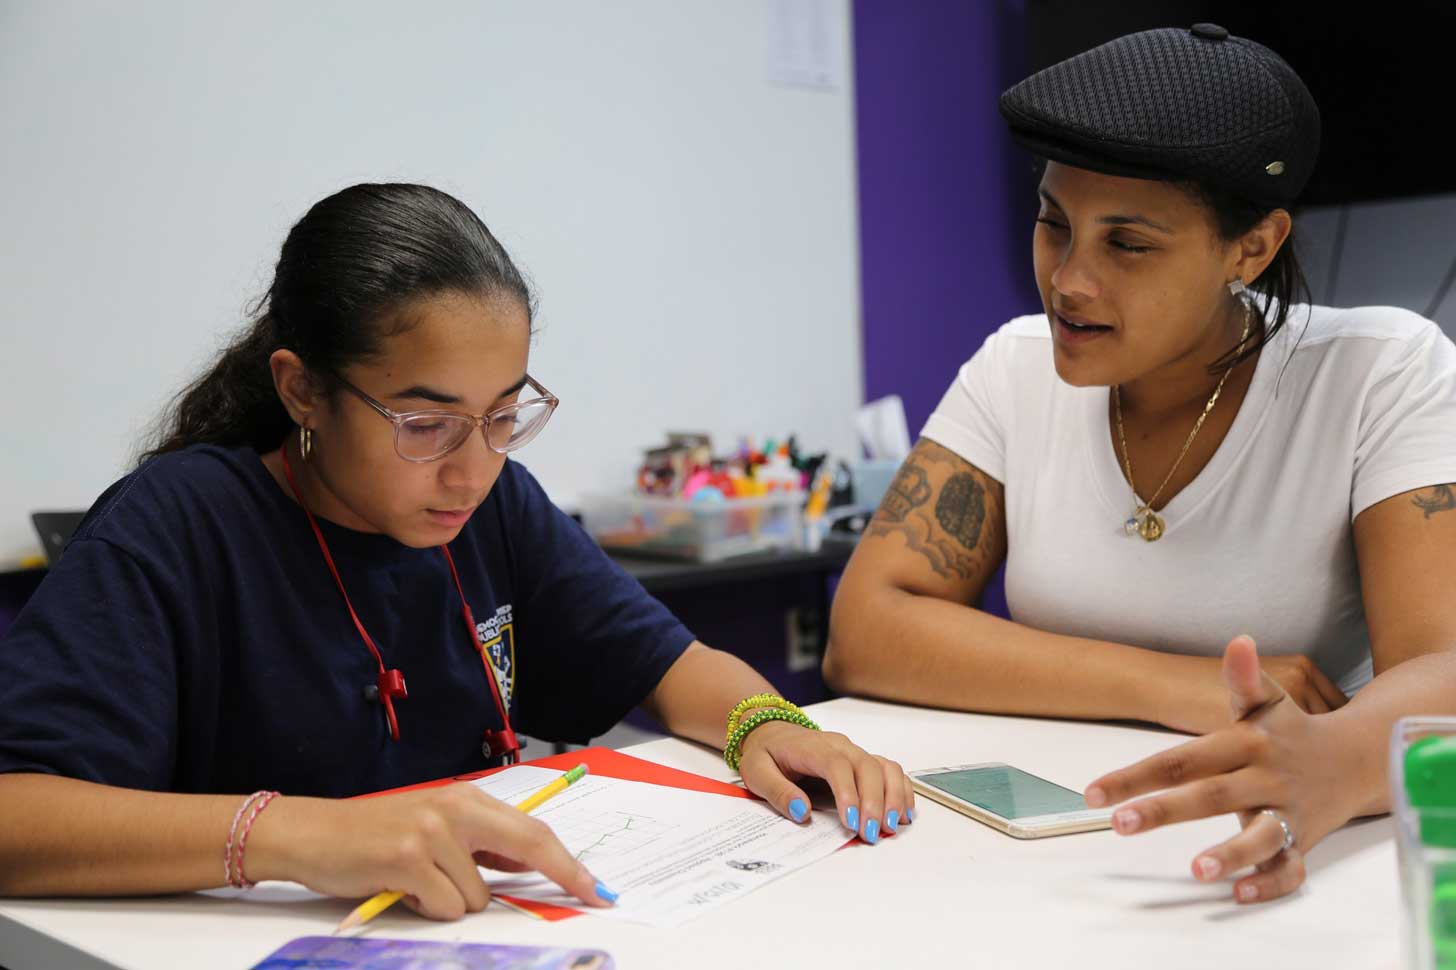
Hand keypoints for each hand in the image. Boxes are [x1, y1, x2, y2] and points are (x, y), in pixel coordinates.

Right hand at [250, 783, 613, 919]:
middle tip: (591, 897)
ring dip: (453, 903)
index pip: (532, 830)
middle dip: (563, 876)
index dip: (569, 861)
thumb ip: (482, 845)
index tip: (598, 887)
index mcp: (467, 799)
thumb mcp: (436, 829)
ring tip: (418, 884)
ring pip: (478, 895)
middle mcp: (455, 808)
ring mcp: (432, 831)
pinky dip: (427, 909)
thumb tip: (530, 866)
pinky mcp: (407, 858)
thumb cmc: (375, 837)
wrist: (312, 833)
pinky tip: (402, 890)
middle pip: (529, 845)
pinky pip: (445, 907)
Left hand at [736, 719, 914, 844]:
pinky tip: (903, 813)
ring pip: (884, 767)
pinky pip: (889, 770)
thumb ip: (778, 791)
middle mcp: (840, 746)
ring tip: (892, 826)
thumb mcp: (757, 772)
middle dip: (874, 802)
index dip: (848, 793)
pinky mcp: (862, 761)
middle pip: (867, 767)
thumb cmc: (766, 753)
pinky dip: (901, 790)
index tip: (851, 822)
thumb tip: (801, 811)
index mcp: (813, 748)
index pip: (837, 766)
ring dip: (893, 796)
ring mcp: (854, 752)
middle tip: (871, 834)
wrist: (772, 732)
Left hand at [1086, 635, 1356, 903]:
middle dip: (1164, 811)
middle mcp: (1265, 778)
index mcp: (1247, 743)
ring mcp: (1287, 812)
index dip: (1137, 774)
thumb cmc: (1294, 731)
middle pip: (1210, 796)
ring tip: (1196, 869)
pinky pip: (1291, 868)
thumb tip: (1238, 640)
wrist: (1361, 757)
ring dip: (1230, 852)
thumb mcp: (1269, 701)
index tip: (1095, 792)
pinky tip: (1240, 892)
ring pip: (1260, 836)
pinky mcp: (1306, 840)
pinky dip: (1270, 882)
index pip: (1183, 759)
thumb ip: (1244, 679)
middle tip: (1120, 823)